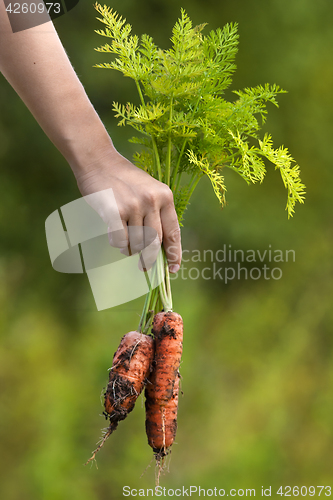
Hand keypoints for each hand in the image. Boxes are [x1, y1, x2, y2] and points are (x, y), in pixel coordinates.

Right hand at [74, 145, 181, 272]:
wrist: (99, 161)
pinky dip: (118, 245)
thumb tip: (160, 247)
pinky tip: (116, 238)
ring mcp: (133, 206)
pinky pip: (120, 240)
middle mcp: (151, 201)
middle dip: (150, 259)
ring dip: (131, 249)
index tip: (174, 269)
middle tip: (145, 267)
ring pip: (136, 243)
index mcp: (165, 196)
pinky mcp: (114, 211)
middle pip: (154, 242)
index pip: (173, 232)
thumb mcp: (149, 190)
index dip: (175, 253)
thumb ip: (157, 213)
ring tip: (125, 243)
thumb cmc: (124, 179)